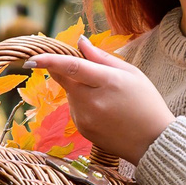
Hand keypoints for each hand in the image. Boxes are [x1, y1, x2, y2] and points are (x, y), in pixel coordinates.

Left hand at [32, 40, 173, 164]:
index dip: (50, 60)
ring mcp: (85, 118)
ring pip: (70, 93)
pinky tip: (105, 111)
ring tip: (108, 98)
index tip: (32, 58)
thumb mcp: (132, 74)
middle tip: (85, 71)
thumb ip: (103, 57)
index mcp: (108, 82)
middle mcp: (92, 101)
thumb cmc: (147, 103)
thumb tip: (80, 42)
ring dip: (79, 88)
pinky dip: (83, 103)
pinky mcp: (82, 129)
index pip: (72, 67)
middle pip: (65, 79)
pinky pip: (75, 108)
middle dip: (64, 69)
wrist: (153, 142)